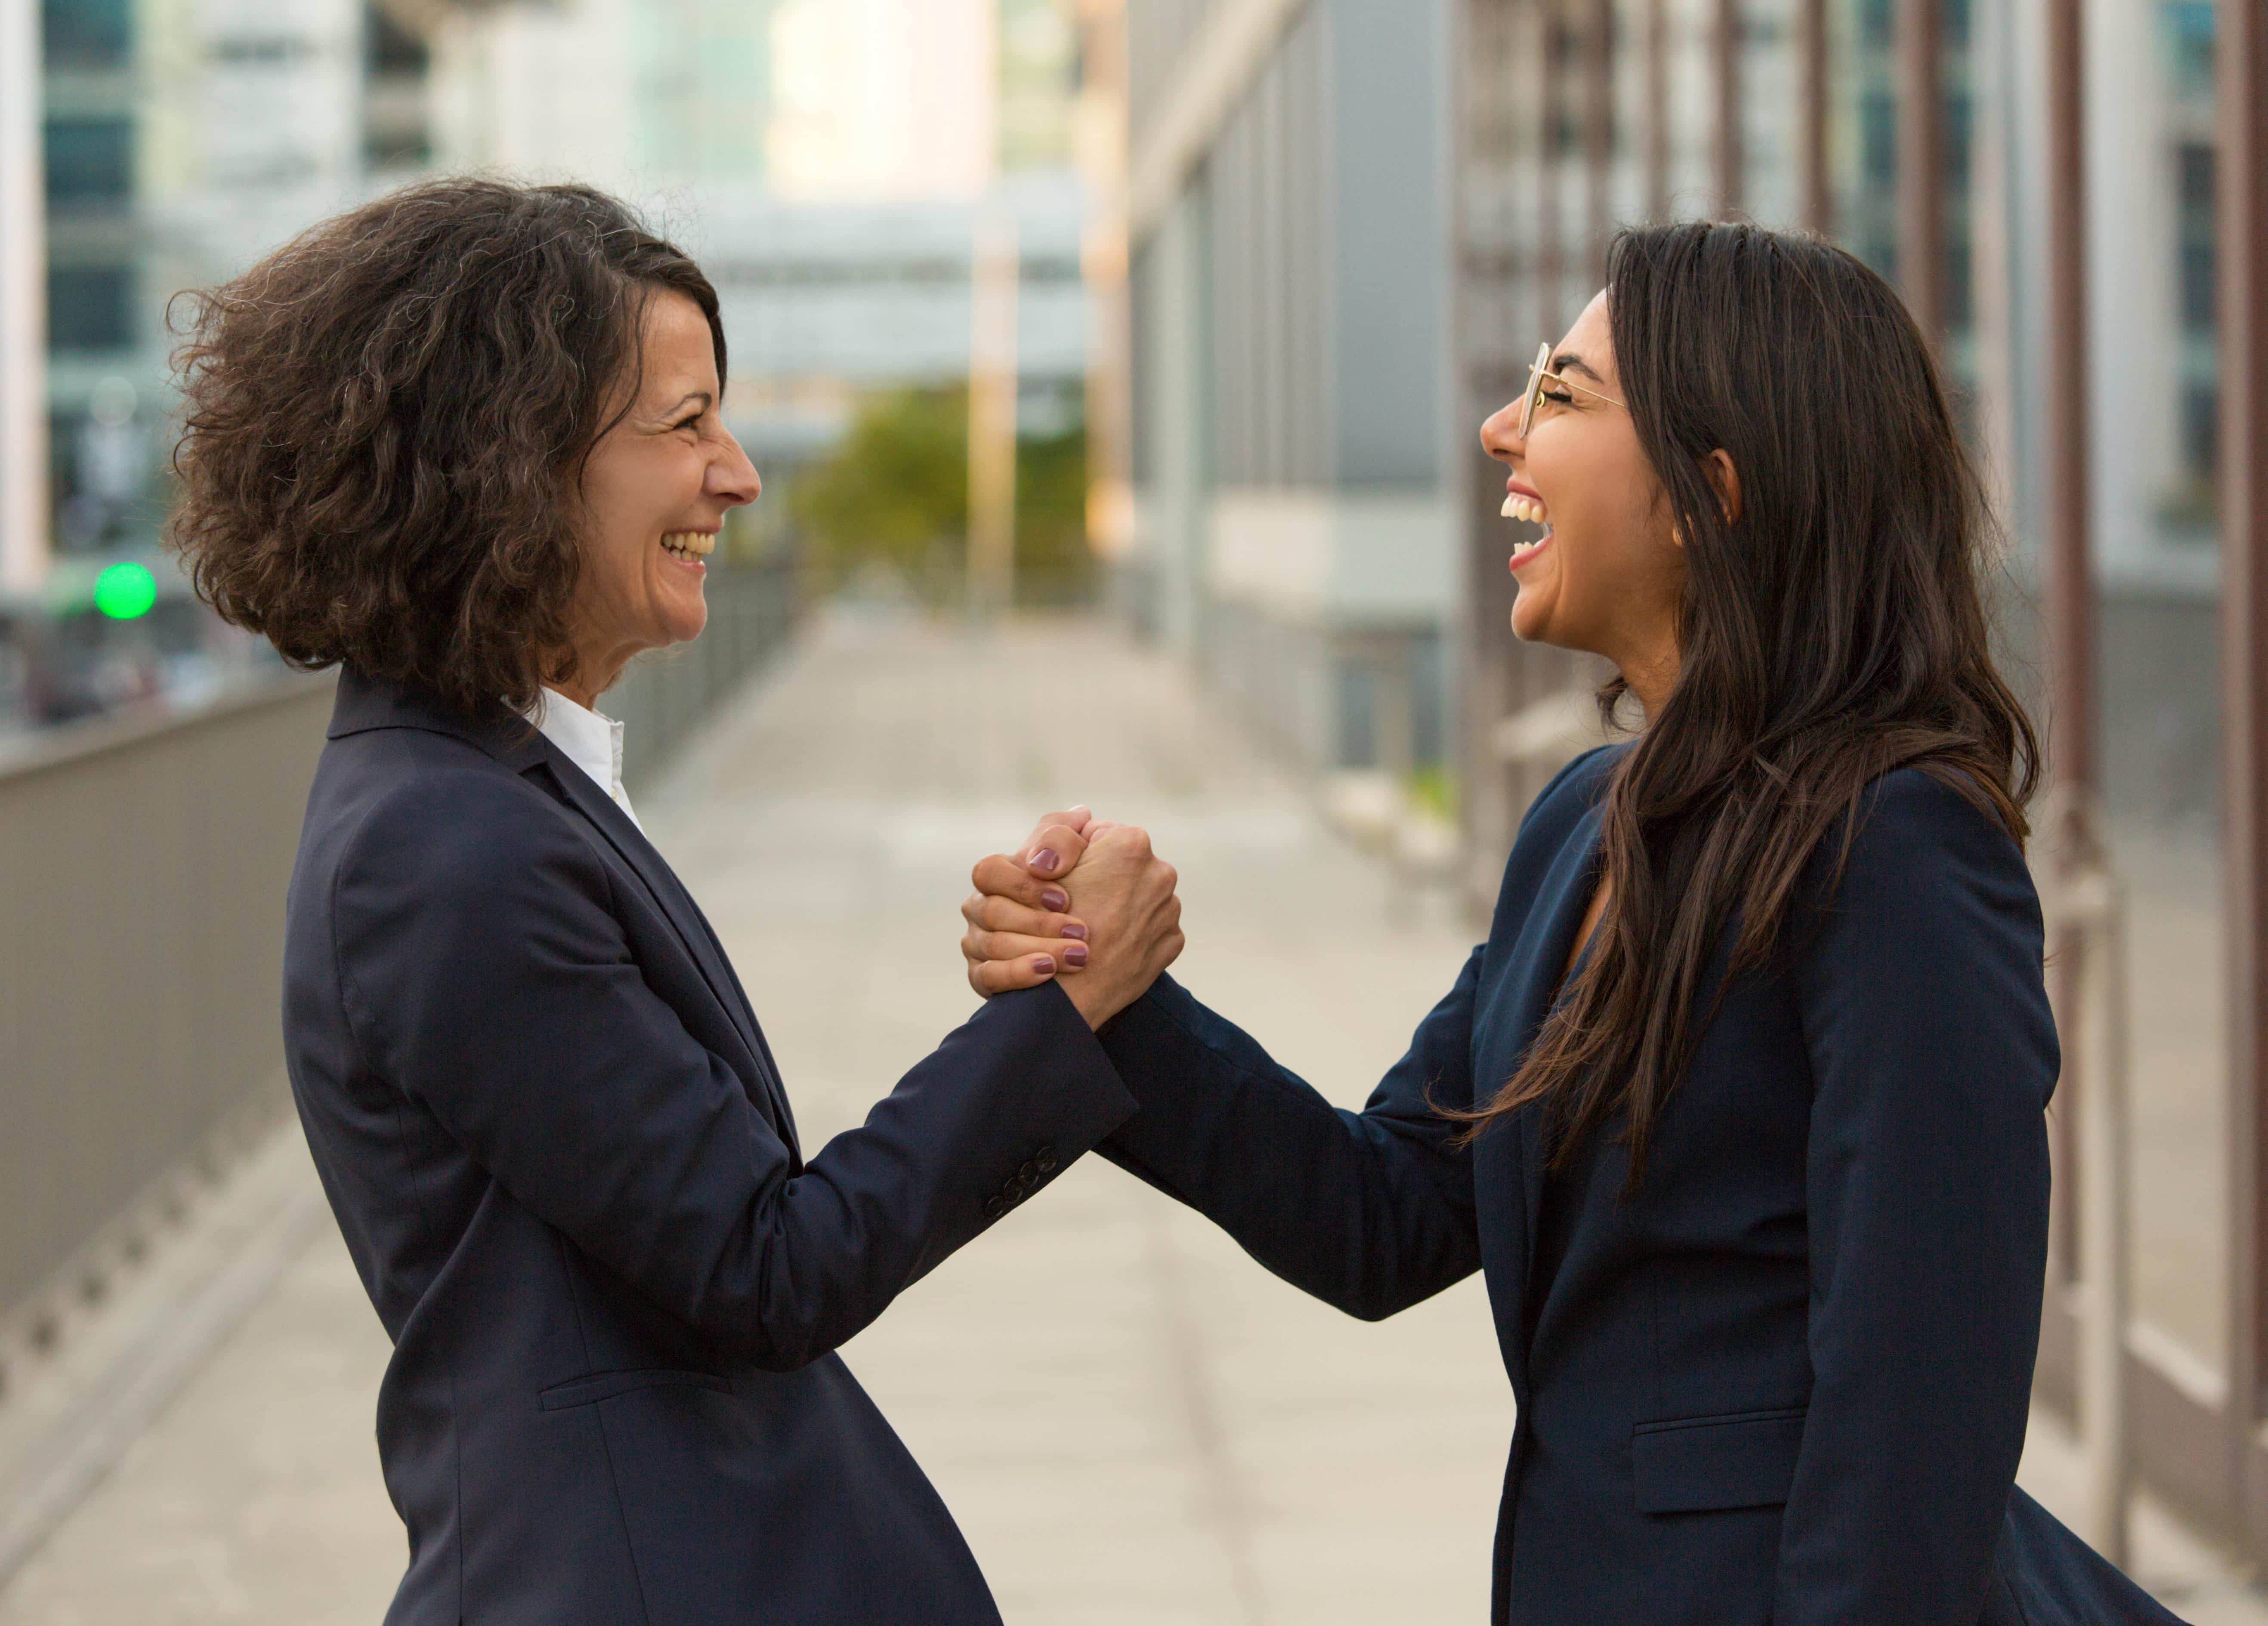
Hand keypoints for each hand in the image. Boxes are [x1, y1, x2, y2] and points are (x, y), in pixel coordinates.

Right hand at [962, 810, 1183, 1029]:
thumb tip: (1084, 814)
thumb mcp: (1036, 868)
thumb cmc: (1042, 928)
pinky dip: (1131, 936)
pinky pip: (1150, 930)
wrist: (1065, 998)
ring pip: (1137, 898)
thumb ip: (1060, 834)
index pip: (1097, 834)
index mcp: (1129, 843)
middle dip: (1102, 880)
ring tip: (1090, 930)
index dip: (1073, 858)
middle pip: (1122, 866)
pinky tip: (1107, 947)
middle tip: (1074, 907)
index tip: (1061, 882)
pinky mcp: (1172, 942)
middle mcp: (1160, 871)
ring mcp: (1170, 909)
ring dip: (1118, 908)